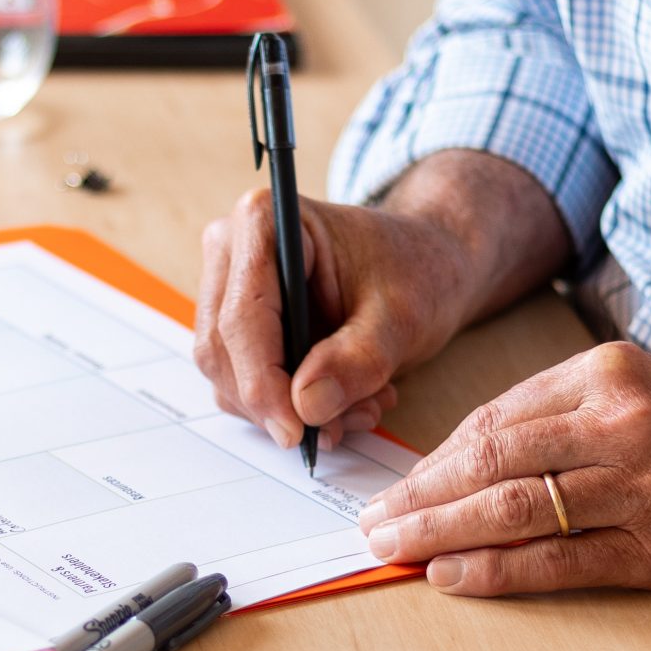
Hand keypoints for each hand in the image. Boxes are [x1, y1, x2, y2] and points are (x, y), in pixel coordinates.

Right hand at [191, 149, 570, 452]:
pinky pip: (242, 385)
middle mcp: (232, 249)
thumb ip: (357, 359)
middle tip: (341, 426)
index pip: (243, 317)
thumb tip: (307, 405)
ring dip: (288, 411)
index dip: (263, 381)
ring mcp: (228, 289)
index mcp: (265, 221)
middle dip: (279, 402)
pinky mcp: (237, 328)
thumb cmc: (415, 271)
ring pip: (228, 376)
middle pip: (224, 350)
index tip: (296, 430)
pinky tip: (344, 404)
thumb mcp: (402, 316)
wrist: (425, 265)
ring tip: (359, 409)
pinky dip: (289, 409)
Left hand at [354, 341, 650, 592]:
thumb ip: (567, 412)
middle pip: (488, 460)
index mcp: (609, 372)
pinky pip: (557, 561)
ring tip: (394, 550)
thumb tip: (470, 457)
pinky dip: (495, 571)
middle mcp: (621, 421)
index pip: (493, 417)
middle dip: (418, 496)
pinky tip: (452, 577)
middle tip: (372, 523)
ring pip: (512, 508)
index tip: (395, 485)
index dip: (433, 459)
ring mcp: (641, 486)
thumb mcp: (650, 389)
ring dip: (439, 533)